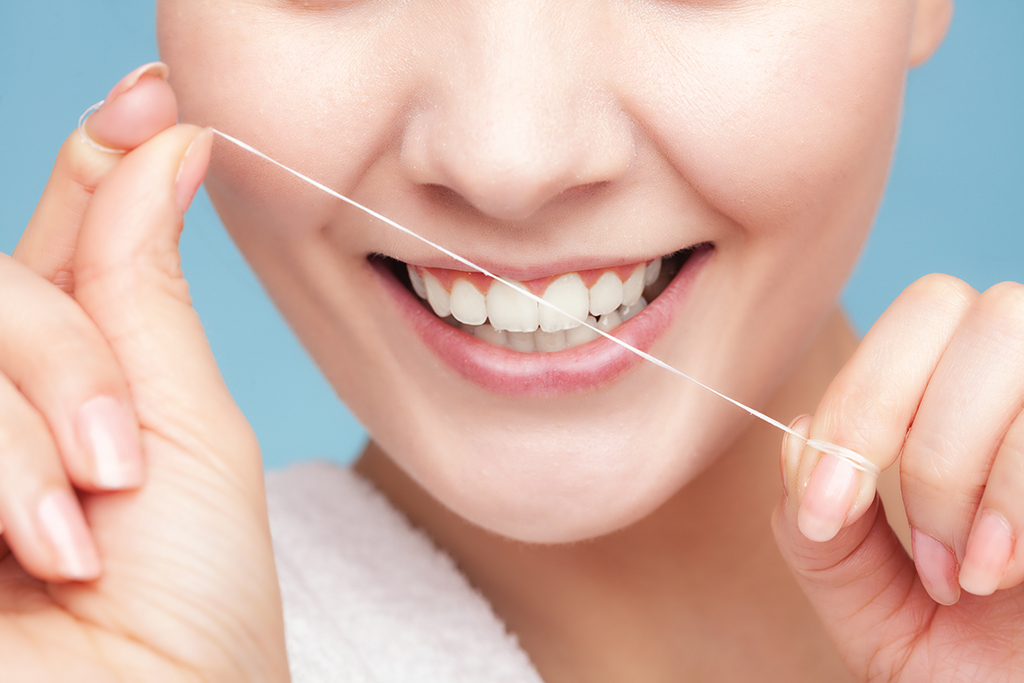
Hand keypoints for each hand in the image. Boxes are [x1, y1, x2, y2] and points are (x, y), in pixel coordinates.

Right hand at [0, 64, 286, 680]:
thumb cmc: (191, 608)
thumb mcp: (186, 432)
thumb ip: (141, 294)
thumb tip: (169, 140)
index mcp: (73, 383)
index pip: (61, 245)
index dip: (95, 159)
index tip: (157, 97)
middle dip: (65, 352)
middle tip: (120, 461)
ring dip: (28, 420)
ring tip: (83, 529)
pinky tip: (38, 547)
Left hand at [774, 274, 1023, 680]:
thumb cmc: (973, 665)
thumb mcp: (870, 602)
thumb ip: (820, 531)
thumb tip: (797, 435)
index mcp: (963, 399)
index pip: (913, 315)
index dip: (856, 404)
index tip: (827, 509)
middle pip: (953, 305)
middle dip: (908, 432)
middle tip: (918, 547)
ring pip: (1007, 348)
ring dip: (963, 474)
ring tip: (964, 574)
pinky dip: (1014, 504)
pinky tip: (1004, 573)